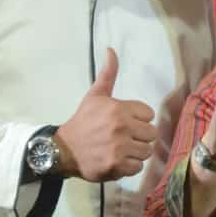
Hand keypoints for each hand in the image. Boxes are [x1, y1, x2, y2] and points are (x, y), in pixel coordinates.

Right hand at [55, 48, 156, 180]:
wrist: (64, 150)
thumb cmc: (83, 122)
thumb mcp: (95, 96)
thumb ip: (108, 74)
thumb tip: (111, 49)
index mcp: (118, 108)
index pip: (149, 114)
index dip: (139, 119)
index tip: (125, 122)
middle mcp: (121, 127)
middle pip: (151, 134)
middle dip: (140, 136)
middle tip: (125, 137)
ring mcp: (120, 148)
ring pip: (147, 151)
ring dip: (136, 152)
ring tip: (122, 149)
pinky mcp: (117, 166)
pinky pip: (138, 167)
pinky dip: (129, 166)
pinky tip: (118, 160)